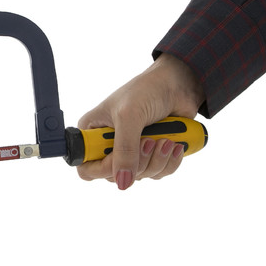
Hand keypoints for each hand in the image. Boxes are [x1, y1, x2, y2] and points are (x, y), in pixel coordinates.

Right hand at [76, 54, 204, 189]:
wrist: (179, 83)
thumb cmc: (147, 90)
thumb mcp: (129, 117)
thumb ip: (124, 151)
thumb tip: (123, 182)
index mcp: (93, 133)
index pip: (87, 167)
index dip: (103, 169)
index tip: (120, 158)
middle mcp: (109, 145)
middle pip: (116, 175)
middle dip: (139, 162)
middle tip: (150, 140)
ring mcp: (131, 151)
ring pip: (140, 176)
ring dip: (158, 160)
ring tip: (166, 140)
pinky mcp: (152, 154)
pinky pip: (158, 173)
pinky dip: (169, 162)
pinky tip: (174, 144)